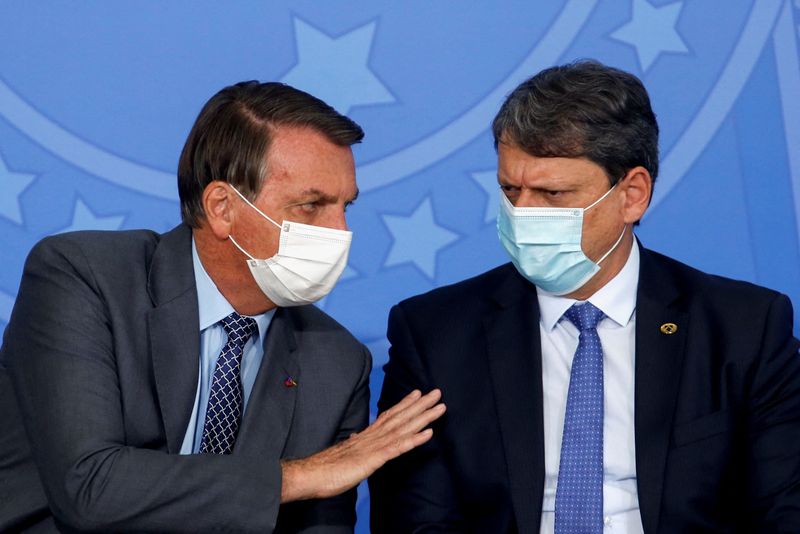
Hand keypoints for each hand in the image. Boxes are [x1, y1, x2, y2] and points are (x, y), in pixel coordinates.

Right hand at [280, 389, 445, 501]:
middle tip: (437, 392)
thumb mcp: (345, 454)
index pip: (388, 416)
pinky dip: (414, 439)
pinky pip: (398, 448)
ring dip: (423, 417)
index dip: (404, 405)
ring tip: (440, 407)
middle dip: (420, 405)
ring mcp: (374, 446)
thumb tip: (356, 439)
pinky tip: (429, 433)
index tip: (417, 393)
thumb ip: (354, 446)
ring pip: (403, 428)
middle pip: (400, 417)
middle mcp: (373, 436)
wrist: (312, 475)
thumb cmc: (326, 468)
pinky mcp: (374, 459)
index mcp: (367, 436)